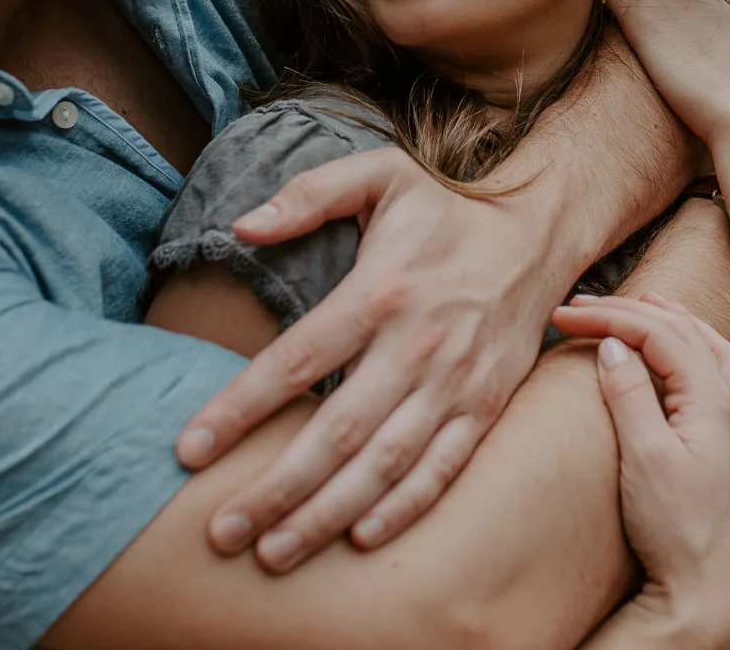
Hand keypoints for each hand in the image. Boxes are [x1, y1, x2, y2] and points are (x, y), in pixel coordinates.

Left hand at [174, 148, 563, 570]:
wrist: (540, 231)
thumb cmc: (446, 207)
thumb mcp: (380, 174)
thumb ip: (308, 194)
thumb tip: (242, 224)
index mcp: (380, 291)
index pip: (295, 361)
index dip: (239, 409)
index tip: (189, 451)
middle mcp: (416, 345)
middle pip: (336, 432)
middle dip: (276, 489)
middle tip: (223, 533)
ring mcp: (456, 382)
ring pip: (385, 463)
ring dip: (328, 514)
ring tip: (275, 554)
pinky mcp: (486, 406)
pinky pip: (443, 468)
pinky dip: (405, 507)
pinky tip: (361, 538)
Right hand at [551, 293, 729, 648]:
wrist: (706, 581)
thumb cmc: (677, 526)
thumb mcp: (645, 457)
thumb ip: (630, 395)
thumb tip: (614, 346)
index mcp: (708, 396)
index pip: (655, 333)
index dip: (607, 318)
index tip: (564, 315)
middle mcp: (725, 399)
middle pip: (678, 330)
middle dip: (627, 311)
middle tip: (579, 307)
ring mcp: (729, 418)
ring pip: (703, 345)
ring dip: (669, 319)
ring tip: (645, 301)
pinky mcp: (724, 439)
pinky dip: (721, 348)